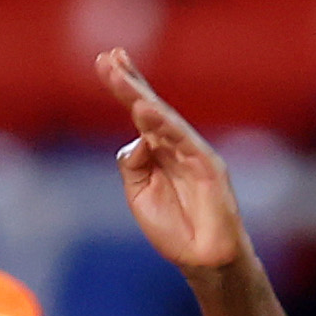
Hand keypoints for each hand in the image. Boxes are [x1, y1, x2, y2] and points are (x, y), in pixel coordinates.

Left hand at [95, 50, 247, 274]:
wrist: (203, 259)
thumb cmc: (174, 229)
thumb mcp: (139, 195)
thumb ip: (132, 164)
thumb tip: (136, 136)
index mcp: (158, 151)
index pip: (141, 112)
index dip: (126, 86)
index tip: (107, 61)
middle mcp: (176, 145)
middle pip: (151, 105)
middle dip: (129, 81)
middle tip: (108, 57)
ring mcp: (193, 153)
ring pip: (164, 118)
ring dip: (141, 96)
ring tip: (119, 76)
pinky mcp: (208, 166)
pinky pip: (182, 140)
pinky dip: (163, 124)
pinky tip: (144, 110)